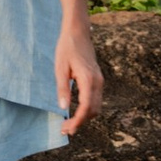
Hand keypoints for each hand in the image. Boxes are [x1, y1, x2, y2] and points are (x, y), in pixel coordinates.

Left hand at [54, 18, 104, 135]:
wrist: (78, 32)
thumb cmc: (67, 48)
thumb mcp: (60, 68)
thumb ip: (62, 88)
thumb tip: (63, 108)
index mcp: (88, 79)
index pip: (86, 107)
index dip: (77, 121)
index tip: (66, 129)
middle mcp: (97, 82)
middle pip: (93, 111)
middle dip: (80, 123)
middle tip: (64, 129)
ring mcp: (99, 80)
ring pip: (96, 107)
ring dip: (84, 118)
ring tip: (68, 123)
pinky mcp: (97, 79)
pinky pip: (95, 100)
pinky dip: (87, 110)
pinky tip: (75, 112)